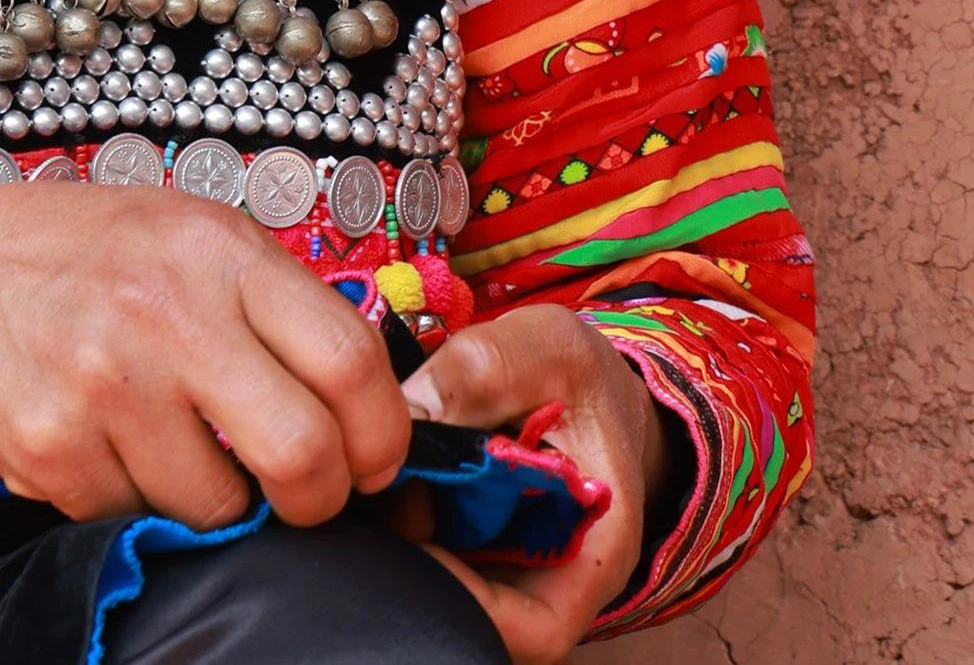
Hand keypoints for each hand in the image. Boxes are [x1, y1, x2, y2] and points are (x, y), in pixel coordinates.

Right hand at [0, 175, 410, 530]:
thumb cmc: (86, 256)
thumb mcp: (191, 235)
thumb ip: (276, 304)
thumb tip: (376, 408)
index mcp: (217, 251)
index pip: (351, 362)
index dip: (383, 434)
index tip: (374, 458)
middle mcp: (165, 312)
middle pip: (303, 455)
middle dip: (320, 498)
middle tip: (303, 493)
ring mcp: (103, 384)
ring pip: (218, 508)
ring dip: (214, 501)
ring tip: (177, 444)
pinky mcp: (50, 448)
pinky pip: (135, 519)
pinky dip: (134, 500)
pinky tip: (108, 442)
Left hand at [390, 305, 667, 664]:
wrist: (587, 376)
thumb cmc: (580, 371)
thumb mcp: (547, 347)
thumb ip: (483, 370)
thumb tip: (409, 413)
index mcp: (598, 549)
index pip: (539, 627)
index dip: (470, 602)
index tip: (415, 534)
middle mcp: (558, 575)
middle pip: (487, 616)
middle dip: (426, 568)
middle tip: (381, 503)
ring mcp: (514, 563)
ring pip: (456, 584)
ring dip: (410, 544)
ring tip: (376, 486)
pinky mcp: (480, 540)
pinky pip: (441, 550)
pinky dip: (408, 518)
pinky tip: (382, 478)